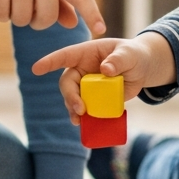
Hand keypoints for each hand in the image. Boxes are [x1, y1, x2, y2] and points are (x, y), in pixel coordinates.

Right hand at [0, 0, 103, 34]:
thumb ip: (61, 3)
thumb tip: (73, 23)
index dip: (91, 13)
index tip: (101, 28)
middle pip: (46, 18)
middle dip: (35, 22)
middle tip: (29, 7)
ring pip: (21, 19)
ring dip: (15, 17)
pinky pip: (2, 14)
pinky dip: (0, 14)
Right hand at [32, 33, 175, 124]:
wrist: (142, 69)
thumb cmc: (133, 55)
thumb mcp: (129, 54)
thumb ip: (118, 59)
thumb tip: (105, 70)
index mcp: (86, 53)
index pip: (65, 56)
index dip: (50, 62)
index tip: (36, 69)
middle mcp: (82, 70)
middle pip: (67, 83)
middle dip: (70, 97)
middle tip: (79, 109)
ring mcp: (87, 86)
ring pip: (73, 99)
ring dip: (73, 110)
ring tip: (79, 121)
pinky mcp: (94, 99)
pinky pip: (85, 110)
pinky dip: (85, 119)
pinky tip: (87, 126)